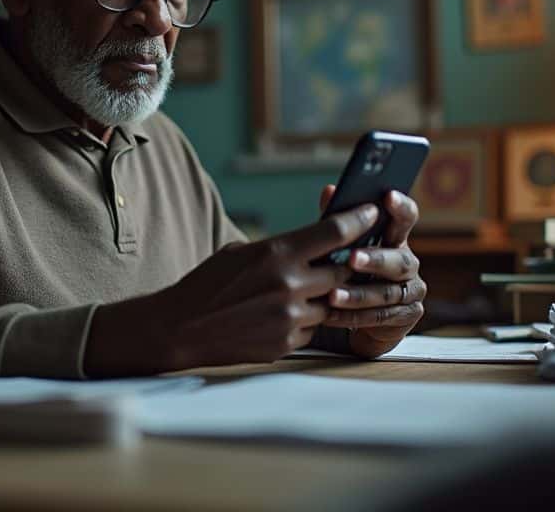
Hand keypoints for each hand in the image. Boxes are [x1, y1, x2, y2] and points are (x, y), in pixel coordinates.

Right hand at [83, 204, 378, 375]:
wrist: (181, 327)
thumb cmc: (208, 284)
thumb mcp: (241, 252)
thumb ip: (280, 248)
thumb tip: (314, 241)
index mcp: (277, 253)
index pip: (334, 231)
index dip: (360, 218)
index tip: (373, 210)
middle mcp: (290, 285)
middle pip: (345, 269)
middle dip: (352, 261)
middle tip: (357, 254)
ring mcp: (291, 317)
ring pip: (332, 303)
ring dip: (328, 295)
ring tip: (310, 289)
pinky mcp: (287, 343)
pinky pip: (313, 329)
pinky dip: (306, 321)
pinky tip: (286, 315)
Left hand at [319, 185, 425, 357]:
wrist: (354, 319)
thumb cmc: (347, 274)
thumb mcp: (339, 248)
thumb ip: (338, 222)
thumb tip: (330, 190)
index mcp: (395, 239)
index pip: (406, 218)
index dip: (400, 207)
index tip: (388, 196)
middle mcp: (408, 263)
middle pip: (399, 260)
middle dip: (374, 260)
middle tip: (351, 258)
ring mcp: (411, 291)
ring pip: (387, 292)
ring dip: (357, 294)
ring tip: (332, 295)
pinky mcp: (407, 316)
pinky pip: (381, 317)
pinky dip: (354, 316)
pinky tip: (332, 315)